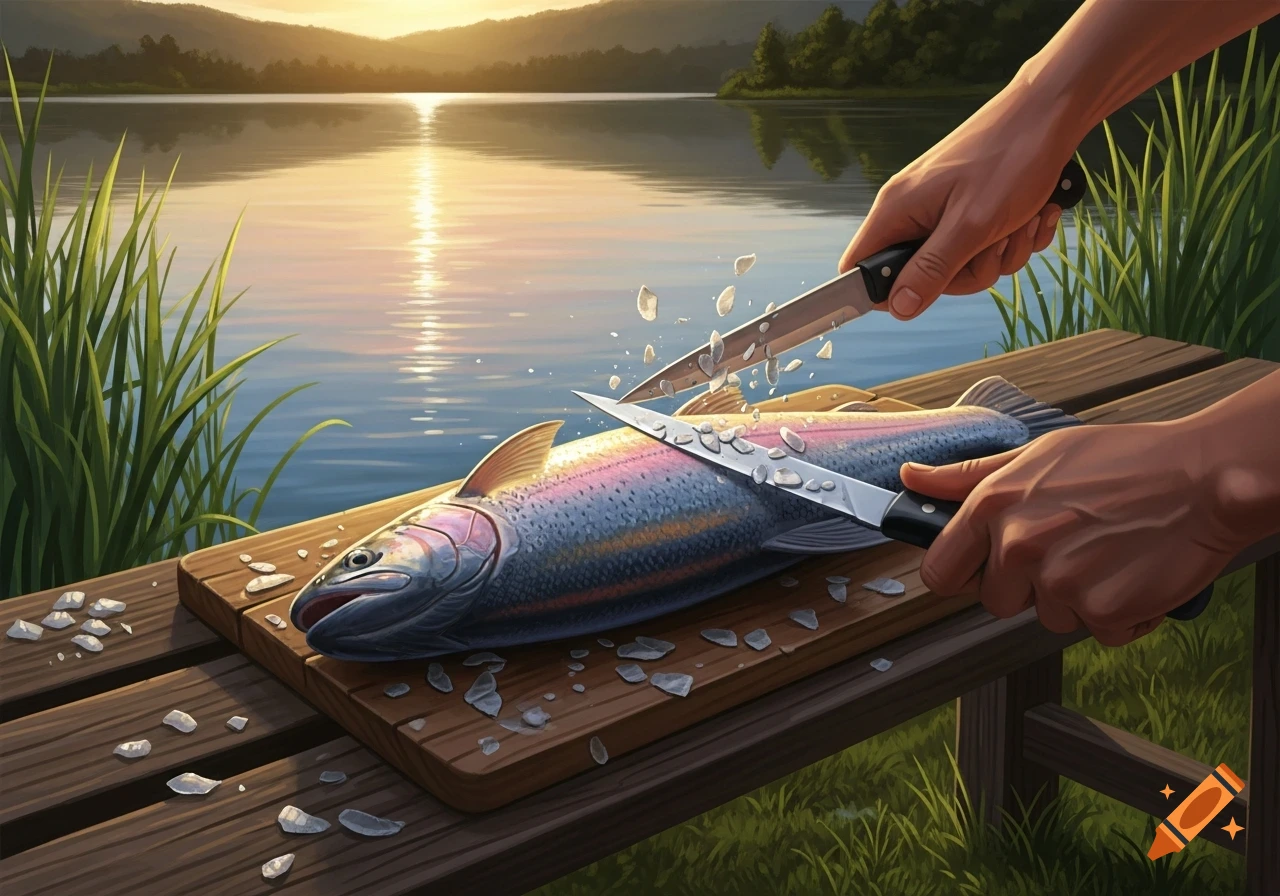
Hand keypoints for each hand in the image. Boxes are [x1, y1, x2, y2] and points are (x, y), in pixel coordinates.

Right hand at [838, 83, 1081, 320]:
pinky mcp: (969, 208)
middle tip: (993, 244)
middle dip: (967, 272)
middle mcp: (912, 211)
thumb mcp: (972, 226)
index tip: (927, 292)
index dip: (887, 292)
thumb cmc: (1011, 159)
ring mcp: (941, 209)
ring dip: (999, 255)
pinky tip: (1032, 216)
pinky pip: (983, 247)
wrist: (1051, 112)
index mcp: (897, 211)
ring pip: (959, 265)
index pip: (860, 268)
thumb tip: (898, 308)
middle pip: (920, 276)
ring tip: (1021, 222)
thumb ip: (932, 270)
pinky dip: (1012, 239)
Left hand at [899, 421, 1241, 645]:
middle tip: (1070, 549)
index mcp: (994, 506)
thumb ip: (968, 477)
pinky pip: (1096, 630)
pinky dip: (1118, 614)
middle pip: (996, 601)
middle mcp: (1019, 545)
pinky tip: (1133, 574)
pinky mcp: (1102, 610)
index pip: (940, 572)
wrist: (1203, 478)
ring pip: (1047, 616)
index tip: (982, 570)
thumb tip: (910, 479)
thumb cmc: (1125, 460)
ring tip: (1108, 553)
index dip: (961, 575)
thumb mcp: (1038, 455)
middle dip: (1027, 586)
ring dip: (1076, 597)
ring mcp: (1059, 581)